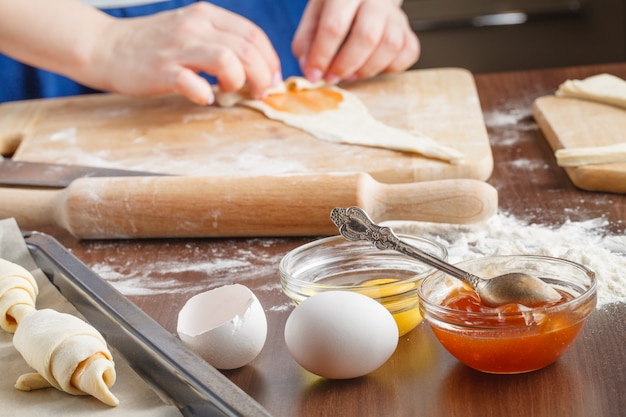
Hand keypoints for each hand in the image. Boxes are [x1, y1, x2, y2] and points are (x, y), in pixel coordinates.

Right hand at [92, 3, 280, 104]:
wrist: (106, 47)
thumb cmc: (155, 46)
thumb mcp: (192, 31)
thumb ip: (222, 43)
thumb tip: (258, 69)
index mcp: (207, 16)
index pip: (254, 35)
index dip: (270, 60)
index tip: (272, 79)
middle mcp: (195, 27)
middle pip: (247, 49)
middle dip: (262, 76)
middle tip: (259, 92)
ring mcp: (177, 47)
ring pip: (227, 60)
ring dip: (239, 81)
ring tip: (232, 91)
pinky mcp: (161, 70)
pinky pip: (193, 82)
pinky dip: (205, 94)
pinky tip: (204, 97)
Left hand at [292, 0, 418, 83]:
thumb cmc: (337, 8)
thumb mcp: (314, 15)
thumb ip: (306, 42)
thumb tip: (310, 70)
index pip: (334, 26)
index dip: (322, 56)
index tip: (314, 75)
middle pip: (366, 37)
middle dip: (346, 65)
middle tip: (332, 77)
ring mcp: (395, 15)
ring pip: (390, 46)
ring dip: (368, 69)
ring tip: (351, 74)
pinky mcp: (408, 29)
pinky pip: (408, 52)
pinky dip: (391, 67)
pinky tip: (373, 66)